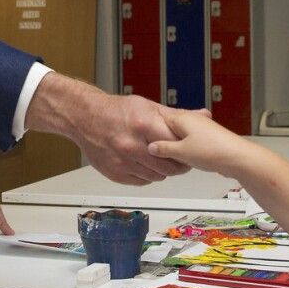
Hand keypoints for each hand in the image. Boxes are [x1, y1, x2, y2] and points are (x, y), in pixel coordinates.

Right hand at [26, 74, 190, 184]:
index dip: (185, 148)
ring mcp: (122, 162)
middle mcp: (132, 145)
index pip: (175, 145)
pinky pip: (142, 181)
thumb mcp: (147, 106)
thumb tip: (203, 114)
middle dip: (178, 164)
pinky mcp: (115, 173)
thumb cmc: (116, 110)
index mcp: (143, 125)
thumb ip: (175, 115)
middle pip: (168, 166)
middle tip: (180, 159)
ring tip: (161, 160)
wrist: (85, 118)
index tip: (189, 149)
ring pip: (157, 176)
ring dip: (163, 171)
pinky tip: (146, 164)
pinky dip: (147, 175)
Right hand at [146, 108, 252, 178]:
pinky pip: (189, 142)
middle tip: (155, 153)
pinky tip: (184, 160)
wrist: (238, 158)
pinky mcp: (206, 138)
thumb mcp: (181, 152)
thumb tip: (151, 147)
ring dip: (174, 146)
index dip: (150, 130)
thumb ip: (163, 148)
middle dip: (162, 140)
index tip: (142, 139)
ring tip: (171, 158)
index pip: (159, 118)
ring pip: (179, 136)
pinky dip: (185, 150)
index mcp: (181, 118)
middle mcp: (191, 120)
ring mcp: (199, 128)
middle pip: (168, 127)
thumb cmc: (213, 151)